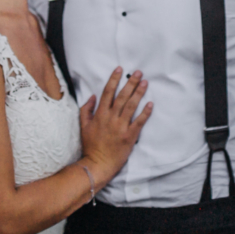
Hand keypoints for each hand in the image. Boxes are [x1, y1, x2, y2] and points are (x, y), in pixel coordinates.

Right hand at [78, 67, 152, 182]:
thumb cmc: (90, 146)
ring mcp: (121, 127)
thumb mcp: (83, 126)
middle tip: (139, 72)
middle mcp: (111, 118)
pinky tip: (151, 103)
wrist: (98, 163)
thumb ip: (86, 110)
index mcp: (100, 114)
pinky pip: (139, 122)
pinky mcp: (130, 136)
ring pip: (132, 106)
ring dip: (139, 93)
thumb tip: (92, 96)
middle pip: (122, 96)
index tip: (120, 69)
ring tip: (145, 83)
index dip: (114, 79)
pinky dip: (145, 112)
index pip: (108, 92)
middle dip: (131, 83)